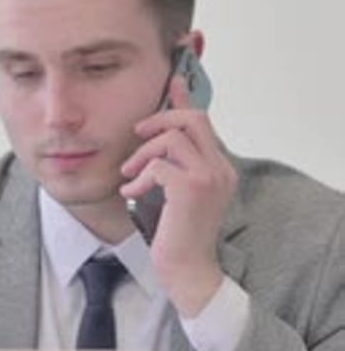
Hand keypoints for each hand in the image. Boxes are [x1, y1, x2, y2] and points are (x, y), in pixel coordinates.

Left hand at [120, 77, 236, 316]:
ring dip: (142, 154)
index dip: (185, 99)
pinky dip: (139, 178)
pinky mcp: (191, 189)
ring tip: (130, 176)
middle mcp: (220, 169)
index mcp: (220, 168)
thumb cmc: (178, 236)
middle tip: (137, 135)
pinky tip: (131, 195)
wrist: (188, 271)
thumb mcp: (177, 194)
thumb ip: (173, 165)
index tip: (173, 80)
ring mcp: (209, 178)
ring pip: (171, 138)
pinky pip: (158, 166)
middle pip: (192, 119)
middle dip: (159, 119)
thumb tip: (156, 139)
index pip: (203, 122)